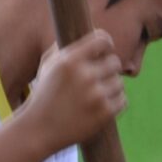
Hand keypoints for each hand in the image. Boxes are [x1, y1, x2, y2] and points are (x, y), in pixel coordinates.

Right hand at [22, 33, 125, 151]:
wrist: (39, 130)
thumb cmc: (44, 95)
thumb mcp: (47, 65)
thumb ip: (65, 47)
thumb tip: (86, 32)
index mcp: (70, 60)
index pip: (103, 39)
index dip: (106, 44)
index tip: (105, 50)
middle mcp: (84, 75)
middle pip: (115, 62)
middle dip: (108, 69)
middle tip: (98, 77)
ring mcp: (96, 95)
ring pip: (119, 82)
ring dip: (110, 87)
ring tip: (95, 94)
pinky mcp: (104, 113)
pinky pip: (123, 100)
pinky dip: (115, 102)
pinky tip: (101, 105)